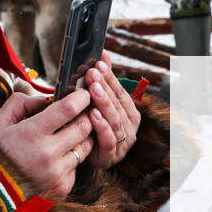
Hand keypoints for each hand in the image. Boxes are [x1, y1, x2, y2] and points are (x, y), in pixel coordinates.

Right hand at [0, 89, 94, 198]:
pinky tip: (60, 157)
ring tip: (72, 133)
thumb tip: (46, 98)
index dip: (81, 98)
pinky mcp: (62, 187)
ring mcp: (56, 172)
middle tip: (83, 112)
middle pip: (83, 127)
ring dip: (82, 138)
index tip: (84, 93)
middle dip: (86, 116)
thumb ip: (20, 103)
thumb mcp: (0, 122)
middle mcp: (47, 154)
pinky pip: (77, 166)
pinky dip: (73, 159)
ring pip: (85, 147)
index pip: (68, 109)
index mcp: (32, 133)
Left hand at [84, 51, 140, 168]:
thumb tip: (103, 53)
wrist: (81, 157)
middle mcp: (129, 127)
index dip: (111, 78)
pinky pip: (108, 140)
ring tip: (93, 90)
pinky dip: (101, 127)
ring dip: (103, 104)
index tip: (99, 64)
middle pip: (118, 105)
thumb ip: (104, 80)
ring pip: (114, 120)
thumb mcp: (98, 103)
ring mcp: (122, 142)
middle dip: (105, 87)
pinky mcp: (110, 156)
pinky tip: (92, 115)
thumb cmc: (92, 128)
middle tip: (92, 73)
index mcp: (129, 113)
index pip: (121, 92)